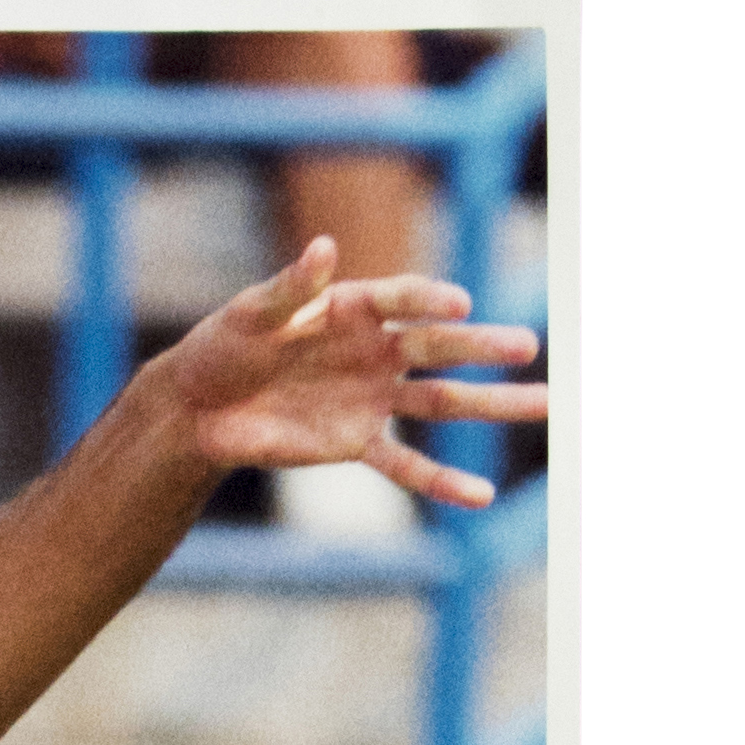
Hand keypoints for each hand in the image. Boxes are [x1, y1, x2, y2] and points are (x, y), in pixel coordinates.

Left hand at [163, 238, 547, 510]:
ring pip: (442, 402)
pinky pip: (405, 465)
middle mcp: (376, 349)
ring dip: (491, 405)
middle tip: (528, 346)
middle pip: (439, 348)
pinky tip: (480, 497)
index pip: (404, 298)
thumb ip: (290, 287)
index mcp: (356, 306)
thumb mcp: (251, 313)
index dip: (430, 301)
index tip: (459, 305)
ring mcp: (372, 398)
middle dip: (483, 348)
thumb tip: (323, 247)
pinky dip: (440, 482)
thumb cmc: (225, 346)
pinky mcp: (354, 443)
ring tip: (545, 404)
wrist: (200, 407)